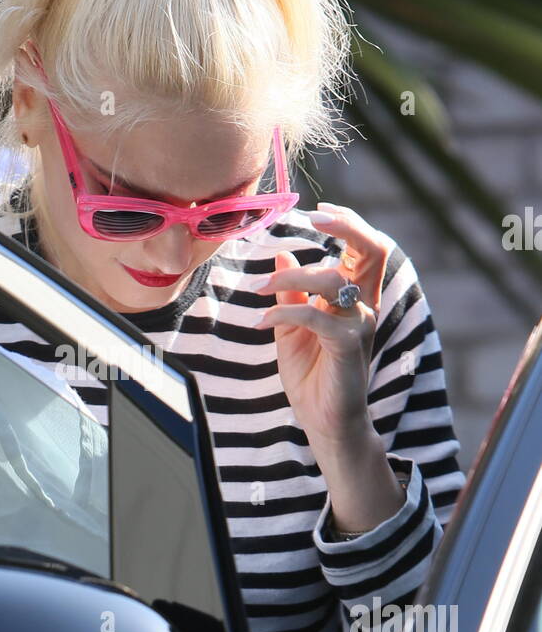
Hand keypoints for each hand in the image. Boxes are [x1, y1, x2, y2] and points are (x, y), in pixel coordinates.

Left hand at [257, 202, 389, 450]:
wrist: (323, 420)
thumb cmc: (311, 374)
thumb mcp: (293, 325)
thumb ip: (292, 291)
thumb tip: (281, 255)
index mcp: (355, 296)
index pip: (366, 247)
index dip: (348, 222)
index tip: (318, 211)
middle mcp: (364, 305)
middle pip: (374, 249)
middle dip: (346, 226)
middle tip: (312, 220)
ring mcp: (360, 324)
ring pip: (333, 279)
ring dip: (290, 278)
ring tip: (257, 291)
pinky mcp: (348, 345)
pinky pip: (315, 315)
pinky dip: (283, 311)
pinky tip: (261, 321)